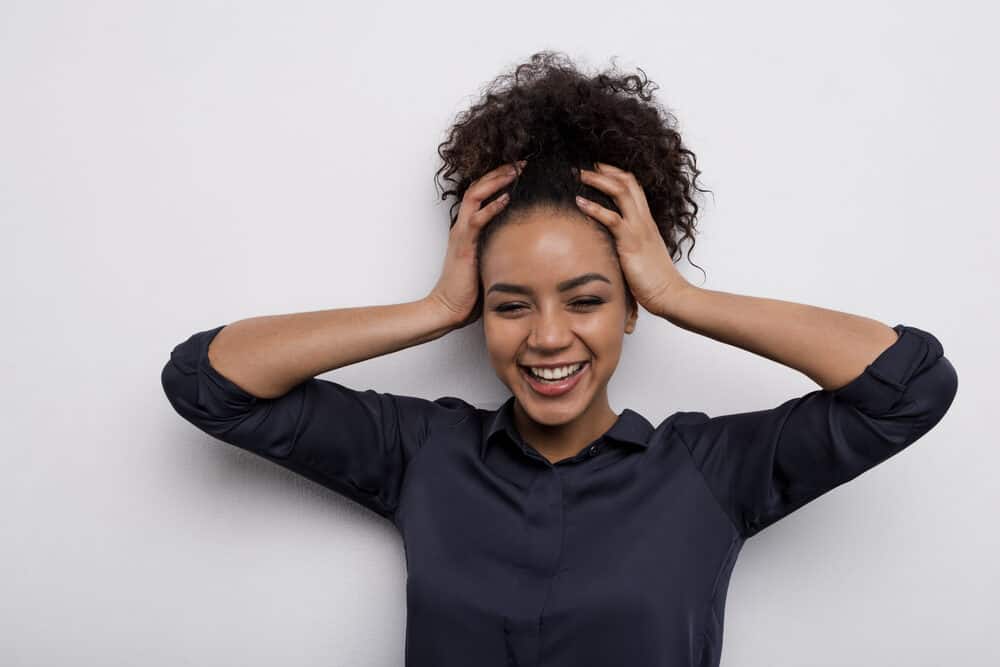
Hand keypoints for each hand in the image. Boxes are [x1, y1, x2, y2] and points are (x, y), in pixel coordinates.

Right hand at [427, 159, 526, 328]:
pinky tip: (508, 198)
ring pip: (475, 195)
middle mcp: (463, 225)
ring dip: (496, 180)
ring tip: (515, 170)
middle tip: (521, 162)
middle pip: (478, 186)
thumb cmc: (469, 291)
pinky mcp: (464, 245)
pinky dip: (493, 207)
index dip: (498, 178)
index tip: (519, 170)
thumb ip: (501, 248)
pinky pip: (477, 219)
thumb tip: (526, 244)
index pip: (481, 193)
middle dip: (500, 172)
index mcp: (468, 228)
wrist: (448, 308)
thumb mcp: (489, 262)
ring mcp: (462, 233)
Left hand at [574, 162, 690, 314]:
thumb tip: (612, 244)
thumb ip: (629, 244)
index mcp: (647, 222)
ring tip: (579, 175)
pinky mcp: (631, 242)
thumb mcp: (641, 256)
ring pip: (621, 192)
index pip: (634, 187)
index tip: (598, 168)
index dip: (616, 174)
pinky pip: (612, 219)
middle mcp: (644, 220)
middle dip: (605, 169)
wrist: (671, 294)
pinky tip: (579, 203)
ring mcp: (639, 229)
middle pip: (628, 181)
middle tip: (585, 164)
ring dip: (598, 180)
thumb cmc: (655, 280)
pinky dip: (594, 208)